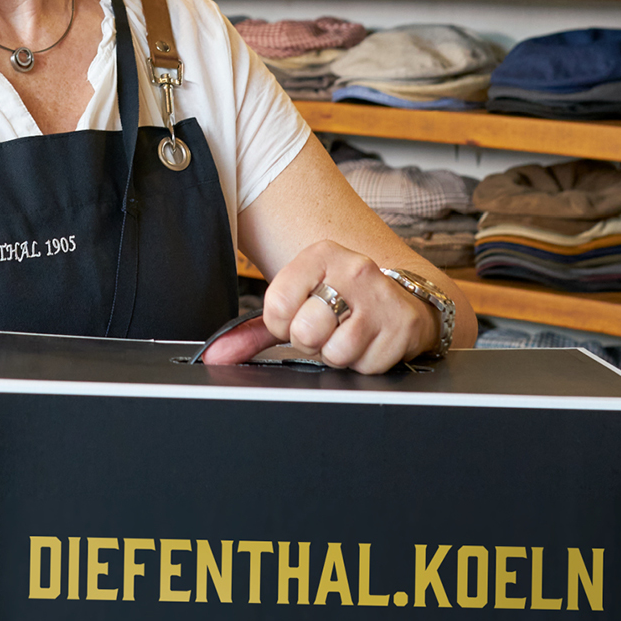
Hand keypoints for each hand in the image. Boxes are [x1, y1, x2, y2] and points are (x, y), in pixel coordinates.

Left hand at [203, 240, 438, 374]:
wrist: (405, 298)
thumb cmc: (342, 301)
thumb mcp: (299, 301)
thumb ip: (252, 331)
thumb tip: (214, 355)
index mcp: (321, 254)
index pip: (277, 306)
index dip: (282, 325)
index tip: (298, 317)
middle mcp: (354, 268)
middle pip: (306, 331)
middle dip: (311, 342)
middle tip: (326, 330)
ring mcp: (382, 297)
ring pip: (337, 352)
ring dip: (339, 354)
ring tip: (349, 335)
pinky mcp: (404, 325)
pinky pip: (368, 366)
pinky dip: (365, 362)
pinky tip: (372, 342)